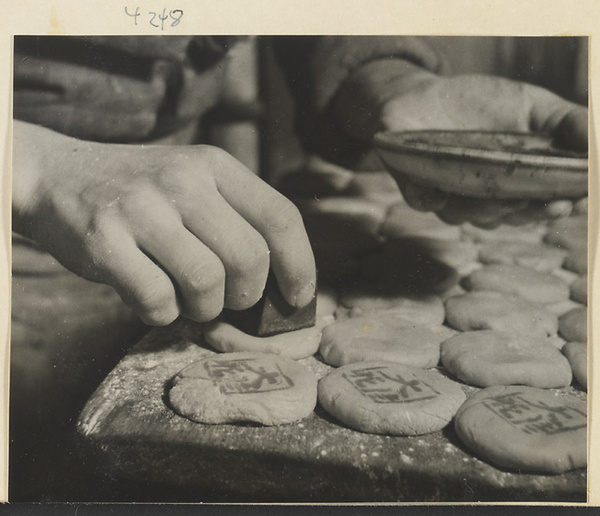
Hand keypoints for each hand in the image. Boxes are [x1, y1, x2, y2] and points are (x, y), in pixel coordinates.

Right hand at [13, 121, 315, 324]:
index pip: (281, 217)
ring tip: (189, 300)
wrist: (58, 175)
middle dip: (247, 296)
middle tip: (228, 299)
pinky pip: (158, 300)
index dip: (300, 265)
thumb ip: (236, 220)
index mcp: (215, 165)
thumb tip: (284, 285)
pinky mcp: (104, 240)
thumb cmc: (142, 192)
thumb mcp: (194, 183)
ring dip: (205, 308)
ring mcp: (142, 208)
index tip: (298, 297)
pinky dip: (163, 313)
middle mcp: (183, 180)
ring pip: (207, 283)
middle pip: (249, 259)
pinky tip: (154, 299)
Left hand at [335, 59, 587, 226]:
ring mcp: (446, 193)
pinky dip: (430, 198)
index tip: (570, 202)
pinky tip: (438, 192)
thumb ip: (566, 122)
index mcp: (511, 182)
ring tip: (499, 194)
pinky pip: (422, 201)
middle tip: (547, 204)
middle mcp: (480, 195)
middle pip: (504, 217)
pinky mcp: (414, 185)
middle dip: (526, 212)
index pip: (537, 205)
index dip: (555, 208)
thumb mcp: (530, 104)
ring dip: (483, 208)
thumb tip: (599, 146)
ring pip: (465, 215)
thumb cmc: (479, 102)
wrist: (422, 93)